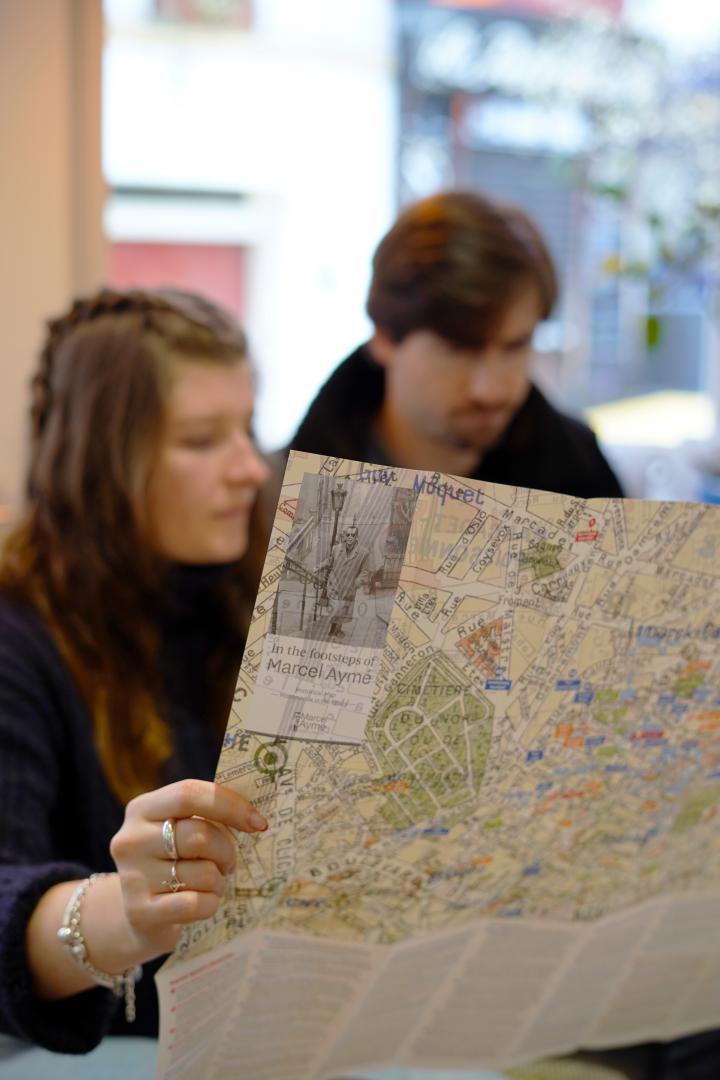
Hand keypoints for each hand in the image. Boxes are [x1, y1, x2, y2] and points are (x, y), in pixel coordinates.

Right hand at [109, 779, 267, 958]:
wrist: (138, 918)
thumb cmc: (170, 863)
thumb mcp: (177, 831)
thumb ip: (204, 816)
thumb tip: (254, 815)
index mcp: (141, 809)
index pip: (188, 794)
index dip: (229, 805)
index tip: (258, 823)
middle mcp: (130, 840)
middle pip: (199, 835)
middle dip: (226, 851)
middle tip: (228, 863)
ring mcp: (132, 877)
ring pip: (202, 873)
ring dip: (218, 881)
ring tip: (210, 885)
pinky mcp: (140, 912)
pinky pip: (195, 904)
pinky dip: (210, 903)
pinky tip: (202, 903)